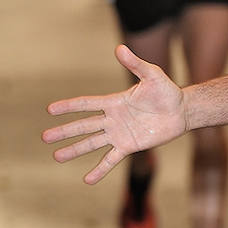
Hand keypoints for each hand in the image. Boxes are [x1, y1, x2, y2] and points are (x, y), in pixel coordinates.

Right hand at [42, 45, 186, 182]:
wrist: (181, 111)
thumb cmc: (166, 91)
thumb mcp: (151, 75)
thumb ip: (135, 64)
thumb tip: (120, 48)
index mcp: (114, 102)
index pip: (86, 104)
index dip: (69, 106)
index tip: (50, 110)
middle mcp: (112, 119)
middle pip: (83, 126)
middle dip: (64, 131)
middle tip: (45, 137)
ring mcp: (119, 134)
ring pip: (92, 143)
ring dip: (75, 150)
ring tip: (57, 157)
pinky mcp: (129, 146)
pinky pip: (111, 159)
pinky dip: (100, 170)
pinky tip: (87, 180)